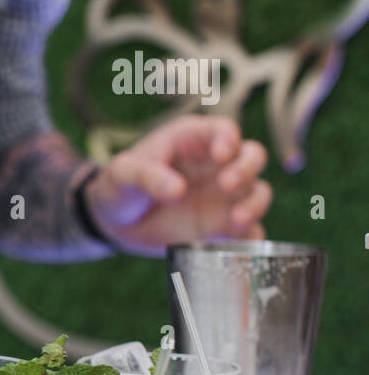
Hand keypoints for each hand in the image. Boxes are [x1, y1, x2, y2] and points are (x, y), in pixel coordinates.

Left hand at [83, 116, 271, 255]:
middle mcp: (216, 165)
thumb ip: (147, 176)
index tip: (220, 155)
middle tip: (227, 185)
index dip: (228, 140)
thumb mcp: (123, 173)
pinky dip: (250, 237)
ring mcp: (224, 195)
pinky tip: (240, 243)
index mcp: (193, 139)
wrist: (115, 222)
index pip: (224, 130)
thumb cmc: (121, 185)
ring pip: (257, 192)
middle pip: (252, 156)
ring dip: (255, 204)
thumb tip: (178, 190)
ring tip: (237, 219)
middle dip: (247, 169)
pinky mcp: (223, 225)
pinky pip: (248, 230)